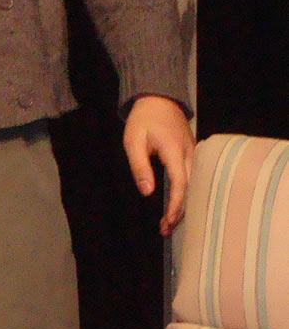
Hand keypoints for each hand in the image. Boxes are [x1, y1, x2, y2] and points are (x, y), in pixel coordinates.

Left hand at [123, 94, 194, 235]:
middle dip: (180, 211)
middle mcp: (190, 154)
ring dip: (183, 204)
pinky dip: (186, 193)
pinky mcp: (192, 153)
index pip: (180, 184)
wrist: (159, 98)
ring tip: (169, 222)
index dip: (175, 206)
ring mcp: (194, 153)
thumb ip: (140, 166)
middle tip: (166, 229)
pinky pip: (193, 177)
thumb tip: (148, 192)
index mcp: (175, 151)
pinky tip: (177, 204)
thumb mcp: (133, 140)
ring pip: (195, 184)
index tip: (167, 222)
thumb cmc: (143, 119)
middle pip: (191, 189)